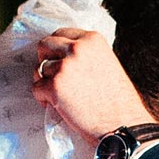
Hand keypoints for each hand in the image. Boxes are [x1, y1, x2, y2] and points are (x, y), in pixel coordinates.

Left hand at [29, 28, 156, 154]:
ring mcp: (64, 67)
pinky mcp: (54, 87)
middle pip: (45, 45)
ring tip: (58, 95)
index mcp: (92, 40)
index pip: (62, 33)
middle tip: (53, 76)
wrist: (122, 125)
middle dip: (45, 60)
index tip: (59, 60)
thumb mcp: (108, 64)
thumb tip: (65, 56)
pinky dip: (42, 98)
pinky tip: (56, 106)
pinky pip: (36, 88)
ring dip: (44, 82)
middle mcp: (77, 48)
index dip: (57, 49)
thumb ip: (87, 56)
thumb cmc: (119, 101)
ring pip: (39, 69)